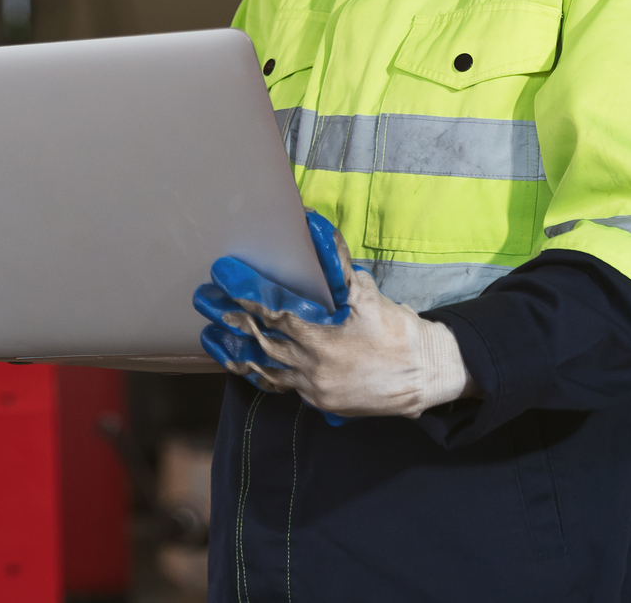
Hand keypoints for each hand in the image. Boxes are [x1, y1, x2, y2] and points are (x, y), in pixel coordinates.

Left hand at [195, 214, 472, 418]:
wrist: (426, 375)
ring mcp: (313, 389)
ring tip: (209, 335)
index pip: (274, 314)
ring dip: (234, 351)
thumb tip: (315, 229)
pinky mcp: (319, 402)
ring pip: (263, 370)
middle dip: (230, 319)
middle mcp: (312, 369)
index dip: (246, 293)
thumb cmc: (399, 331)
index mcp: (323, 341)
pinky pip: (280, 386)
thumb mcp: (368, 294)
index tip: (224, 275)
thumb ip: (338, 265)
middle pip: (259, 342)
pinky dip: (259, 372)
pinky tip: (243, 363)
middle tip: (205, 299)